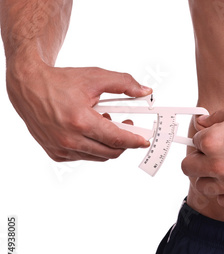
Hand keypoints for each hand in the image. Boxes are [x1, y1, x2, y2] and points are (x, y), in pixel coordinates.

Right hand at [5, 57, 151, 161]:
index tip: (145, 141)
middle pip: (110, 152)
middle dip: (125, 141)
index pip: (116, 139)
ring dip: (108, 143)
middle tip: (128, 125)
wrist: (28, 87)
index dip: (134, 140)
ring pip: (99, 156)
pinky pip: (84, 156)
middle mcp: (69, 139)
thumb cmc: (61, 82)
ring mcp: (61, 149)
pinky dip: (93, 146)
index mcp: (80, 121)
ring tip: (105, 122)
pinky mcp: (56, 154)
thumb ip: (124, 83)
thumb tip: (146, 91)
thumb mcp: (95, 77)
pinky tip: (90, 129)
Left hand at [181, 100, 223, 206]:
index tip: (208, 141)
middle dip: (196, 160)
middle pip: (189, 169)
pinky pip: (222, 200)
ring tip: (222, 169)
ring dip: (208, 178)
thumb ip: (213, 119)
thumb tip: (199, 124)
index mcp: (212, 142)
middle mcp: (219, 165)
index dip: (201, 141)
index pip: (192, 145)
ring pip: (203, 187)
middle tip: (208, 156)